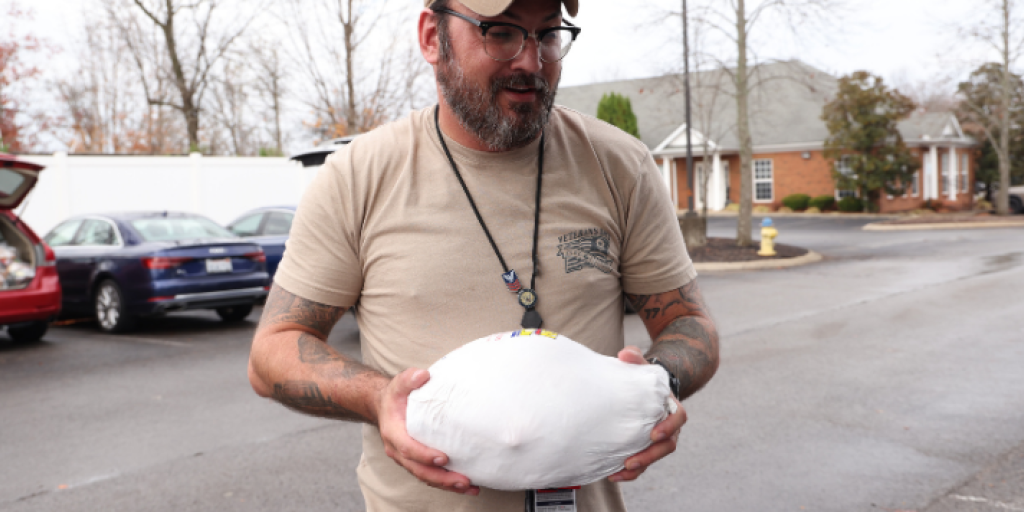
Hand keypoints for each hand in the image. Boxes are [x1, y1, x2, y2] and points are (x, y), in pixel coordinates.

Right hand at [377, 368, 479, 495]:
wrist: (386, 407)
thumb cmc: (396, 396)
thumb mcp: (399, 384)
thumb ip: (408, 379)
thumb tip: (423, 375)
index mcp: (393, 432)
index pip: (407, 448)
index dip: (424, 455)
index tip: (443, 458)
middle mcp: (398, 450)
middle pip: (419, 470)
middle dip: (441, 478)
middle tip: (463, 480)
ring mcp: (406, 459)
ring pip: (426, 476)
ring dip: (447, 484)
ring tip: (470, 487)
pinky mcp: (416, 462)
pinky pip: (430, 476)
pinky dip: (447, 482)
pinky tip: (466, 484)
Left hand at [607, 346, 687, 482]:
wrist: (646, 389)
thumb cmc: (645, 377)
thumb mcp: (642, 364)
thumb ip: (635, 357)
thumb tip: (624, 354)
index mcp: (672, 407)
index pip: (679, 419)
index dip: (669, 427)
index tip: (654, 434)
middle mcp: (669, 426)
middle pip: (667, 445)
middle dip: (650, 456)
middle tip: (631, 462)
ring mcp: (658, 438)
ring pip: (655, 457)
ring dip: (639, 467)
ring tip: (620, 473)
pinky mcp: (646, 446)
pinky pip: (642, 462)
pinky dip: (630, 472)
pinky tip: (613, 474)